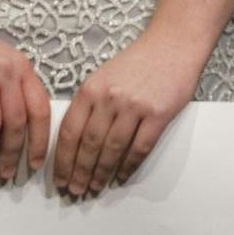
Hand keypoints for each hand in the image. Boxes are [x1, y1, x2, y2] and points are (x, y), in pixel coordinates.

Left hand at [52, 32, 201, 196]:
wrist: (173, 43)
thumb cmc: (138, 61)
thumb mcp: (103, 76)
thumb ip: (88, 104)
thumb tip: (75, 143)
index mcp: (90, 89)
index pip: (69, 133)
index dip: (62, 161)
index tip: (59, 179)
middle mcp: (109, 98)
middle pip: (89, 145)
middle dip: (79, 173)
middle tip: (75, 191)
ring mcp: (135, 106)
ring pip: (112, 150)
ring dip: (101, 173)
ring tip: (95, 187)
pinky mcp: (159, 113)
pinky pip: (140, 147)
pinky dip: (129, 166)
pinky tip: (121, 176)